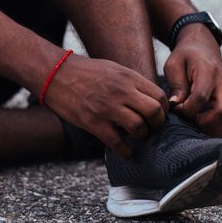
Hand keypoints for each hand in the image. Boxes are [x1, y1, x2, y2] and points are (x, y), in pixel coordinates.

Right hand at [44, 54, 167, 157]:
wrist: (57, 73)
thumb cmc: (89, 72)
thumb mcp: (117, 69)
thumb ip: (135, 83)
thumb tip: (152, 100)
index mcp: (129, 78)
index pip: (159, 96)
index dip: (164, 109)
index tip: (160, 115)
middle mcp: (121, 92)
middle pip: (154, 111)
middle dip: (158, 123)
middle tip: (153, 128)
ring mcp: (107, 108)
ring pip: (138, 127)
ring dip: (142, 136)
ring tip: (139, 136)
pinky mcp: (93, 122)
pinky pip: (116, 142)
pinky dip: (125, 151)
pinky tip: (127, 152)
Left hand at [164, 24, 221, 136]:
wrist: (204, 47)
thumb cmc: (186, 56)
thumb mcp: (174, 63)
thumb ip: (176, 84)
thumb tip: (176, 106)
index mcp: (209, 71)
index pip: (201, 97)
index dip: (187, 109)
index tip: (177, 109)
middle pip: (221, 112)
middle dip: (203, 124)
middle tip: (188, 122)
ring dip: (211, 129)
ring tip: (194, 125)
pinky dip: (216, 127)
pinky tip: (201, 125)